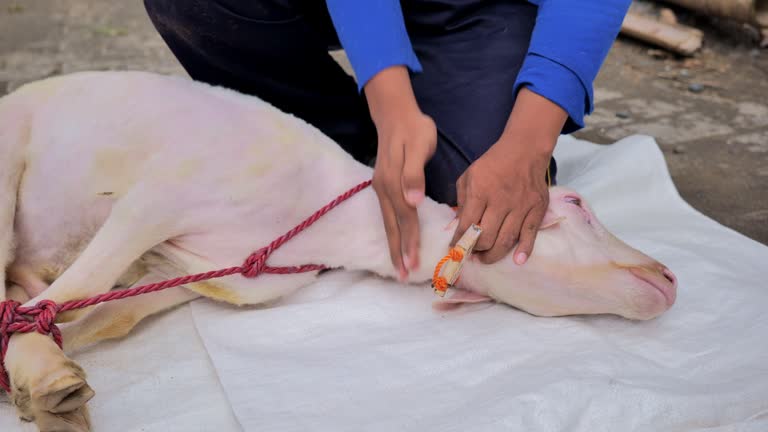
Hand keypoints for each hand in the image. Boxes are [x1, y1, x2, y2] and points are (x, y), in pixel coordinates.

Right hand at [365, 66, 436, 279]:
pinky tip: (396, 242)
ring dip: (393, 246)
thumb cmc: (414, 129)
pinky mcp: (382, 186)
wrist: (396, 114)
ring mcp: (381, 188)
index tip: (414, 262)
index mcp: (394, 182)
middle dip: (398, 252)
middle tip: (404, 276)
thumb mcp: (419, 144)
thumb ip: (414, 173)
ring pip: (388, 223)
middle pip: (393, 226)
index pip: (405, 217)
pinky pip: (387, 215)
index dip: (409, 240)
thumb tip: (412, 201)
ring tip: (399, 267)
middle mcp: (384, 189)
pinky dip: (391, 232)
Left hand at [452, 87, 567, 263]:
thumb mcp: (468, 175)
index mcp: (480, 190)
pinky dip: (524, 249)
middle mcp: (501, 200)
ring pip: (506, 239)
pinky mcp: (537, 208)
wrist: (524, 150)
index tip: (454, 247)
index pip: (467, 224)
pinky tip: (517, 261)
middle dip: (475, 250)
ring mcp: (521, 206)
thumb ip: (462, 200)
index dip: (458, 240)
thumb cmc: (492, 164)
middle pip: (486, 237)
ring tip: (485, 259)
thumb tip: (459, 225)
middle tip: (470, 254)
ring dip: (494, 255)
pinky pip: (530, 234)